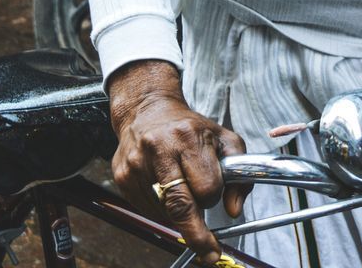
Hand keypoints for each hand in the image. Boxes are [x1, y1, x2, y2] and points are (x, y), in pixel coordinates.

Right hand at [108, 59, 248, 265]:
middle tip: (209, 252)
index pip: (206, 186)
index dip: (213, 196)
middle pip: (181, 206)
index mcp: (187, 136)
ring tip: (182, 191)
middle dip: (197, 235)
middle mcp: (159, 149)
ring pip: (164, 212)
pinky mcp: (123, 177)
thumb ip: (239, 173)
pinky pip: (147, 209)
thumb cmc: (188, 126)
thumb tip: (234, 210)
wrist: (146, 109)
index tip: (215, 196)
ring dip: (179, 215)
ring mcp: (137, 164)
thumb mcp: (222, 138)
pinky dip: (162, 210)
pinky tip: (165, 191)